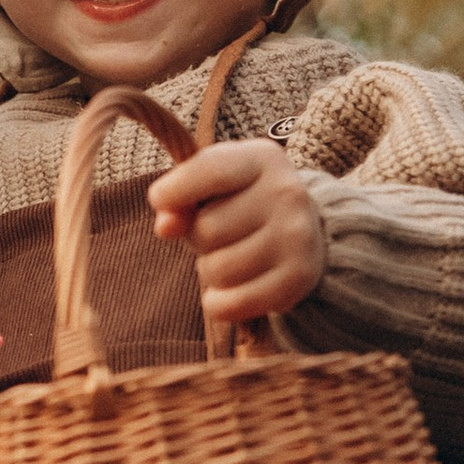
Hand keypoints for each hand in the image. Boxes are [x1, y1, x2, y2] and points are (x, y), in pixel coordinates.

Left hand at [149, 136, 324, 339]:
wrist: (303, 233)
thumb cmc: (241, 204)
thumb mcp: (211, 186)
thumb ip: (178, 198)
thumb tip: (165, 227)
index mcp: (262, 159)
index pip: (210, 171)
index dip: (175, 190)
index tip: (160, 199)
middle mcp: (286, 194)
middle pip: (206, 229)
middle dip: (198, 238)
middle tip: (219, 235)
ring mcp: (297, 237)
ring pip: (217, 270)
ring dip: (209, 271)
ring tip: (230, 257)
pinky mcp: (298, 280)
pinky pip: (230, 305)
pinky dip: (219, 302)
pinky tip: (232, 289)